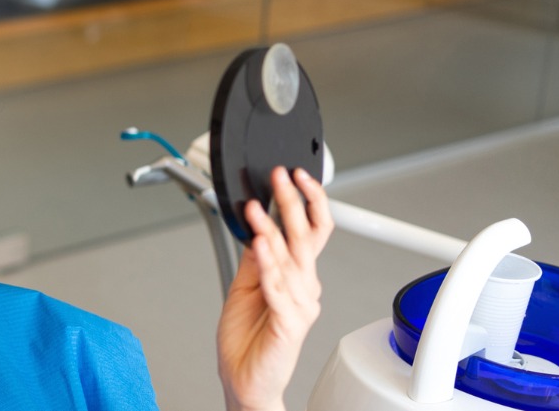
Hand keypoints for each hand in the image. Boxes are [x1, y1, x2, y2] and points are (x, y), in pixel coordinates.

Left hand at [217, 167, 332, 410]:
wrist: (246, 382)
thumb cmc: (248, 341)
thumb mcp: (246, 287)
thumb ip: (255, 259)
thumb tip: (256, 225)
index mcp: (298, 279)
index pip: (312, 233)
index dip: (308, 202)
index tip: (295, 176)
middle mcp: (305, 290)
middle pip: (306, 238)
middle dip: (292, 202)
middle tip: (281, 176)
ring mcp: (300, 306)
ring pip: (290, 260)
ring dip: (272, 230)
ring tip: (257, 208)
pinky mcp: (289, 324)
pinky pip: (278, 288)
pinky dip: (269, 265)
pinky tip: (260, 245)